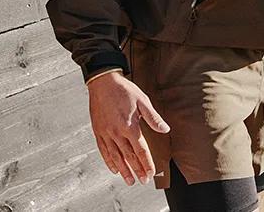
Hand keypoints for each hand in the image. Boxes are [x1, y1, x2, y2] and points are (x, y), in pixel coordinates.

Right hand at [87, 71, 169, 185]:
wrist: (102, 82)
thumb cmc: (123, 90)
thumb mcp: (142, 101)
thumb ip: (153, 118)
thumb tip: (165, 129)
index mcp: (130, 126)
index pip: (140, 150)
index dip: (146, 163)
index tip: (150, 173)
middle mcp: (117, 132)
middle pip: (128, 156)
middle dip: (136, 170)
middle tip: (142, 181)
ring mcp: (106, 133)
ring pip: (116, 156)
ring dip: (123, 170)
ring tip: (129, 181)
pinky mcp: (98, 131)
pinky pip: (103, 150)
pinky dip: (109, 161)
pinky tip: (114, 169)